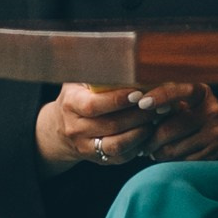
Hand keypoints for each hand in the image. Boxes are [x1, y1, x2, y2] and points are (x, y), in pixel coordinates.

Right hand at [38, 82, 160, 172]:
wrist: (59, 129)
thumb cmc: (76, 97)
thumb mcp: (77, 81)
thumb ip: (95, 70)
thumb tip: (122, 57)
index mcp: (70, 104)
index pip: (94, 105)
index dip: (118, 100)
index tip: (139, 93)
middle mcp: (76, 128)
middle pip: (111, 125)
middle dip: (138, 115)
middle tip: (157, 104)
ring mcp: (86, 147)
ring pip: (118, 145)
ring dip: (141, 132)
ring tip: (155, 119)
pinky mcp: (98, 160)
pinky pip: (122, 157)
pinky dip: (138, 146)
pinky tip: (148, 133)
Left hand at [132, 81, 217, 161]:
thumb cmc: (200, 118)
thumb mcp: (191, 104)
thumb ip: (169, 104)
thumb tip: (140, 111)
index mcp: (202, 93)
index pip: (177, 91)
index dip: (158, 97)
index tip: (141, 104)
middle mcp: (212, 111)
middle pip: (168, 129)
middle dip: (150, 140)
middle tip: (142, 145)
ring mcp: (216, 134)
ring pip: (172, 149)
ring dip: (157, 153)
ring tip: (152, 152)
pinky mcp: (216, 154)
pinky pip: (182, 161)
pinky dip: (170, 162)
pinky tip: (168, 159)